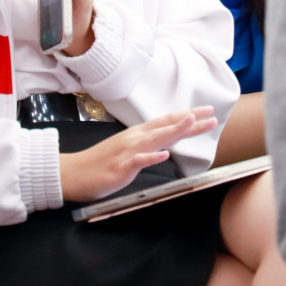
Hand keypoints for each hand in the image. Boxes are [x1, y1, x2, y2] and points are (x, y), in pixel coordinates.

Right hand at [58, 107, 218, 202]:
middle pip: (166, 126)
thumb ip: (148, 146)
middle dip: (190, 120)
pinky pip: (138, 161)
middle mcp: (135, 138)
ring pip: (155, 138)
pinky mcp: (120, 167)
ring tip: (191, 122)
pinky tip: (164, 156)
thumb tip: (166, 145)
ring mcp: (128, 151)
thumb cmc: (102, 163)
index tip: (207, 112)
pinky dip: (151, 158)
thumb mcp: (128, 150)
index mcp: (138, 134)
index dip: (187, 116)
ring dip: (173, 129)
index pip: (167, 121)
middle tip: (211, 114)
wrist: (74, 173)